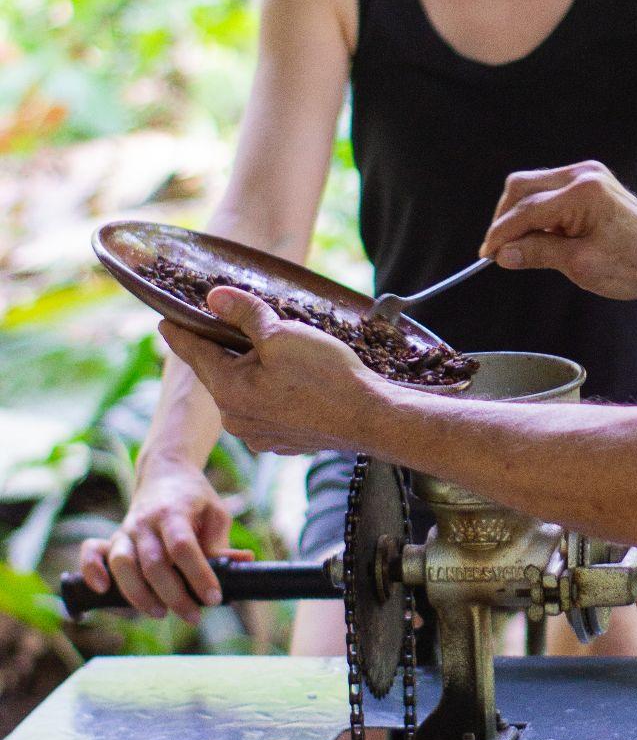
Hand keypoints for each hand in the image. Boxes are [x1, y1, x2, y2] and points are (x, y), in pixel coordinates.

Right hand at [78, 461, 251, 620]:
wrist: (165, 473)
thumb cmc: (195, 499)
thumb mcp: (216, 514)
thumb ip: (222, 543)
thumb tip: (241, 564)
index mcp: (174, 512)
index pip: (183, 547)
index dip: (198, 575)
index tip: (214, 598)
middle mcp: (145, 521)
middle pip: (153, 563)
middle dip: (173, 595)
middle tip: (194, 616)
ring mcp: (126, 530)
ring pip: (122, 564)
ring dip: (139, 594)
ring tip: (160, 613)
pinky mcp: (113, 538)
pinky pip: (91, 553)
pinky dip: (92, 570)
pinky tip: (101, 590)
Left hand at [157, 287, 381, 460]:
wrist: (370, 418)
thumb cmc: (326, 375)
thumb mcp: (282, 334)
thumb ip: (244, 314)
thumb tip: (213, 298)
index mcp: (228, 391)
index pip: (194, 353)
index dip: (178, 333)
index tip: (163, 321)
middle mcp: (236, 419)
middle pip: (218, 374)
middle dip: (220, 349)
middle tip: (222, 325)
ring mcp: (259, 435)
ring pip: (241, 392)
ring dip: (247, 371)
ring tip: (266, 350)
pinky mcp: (282, 441)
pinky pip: (264, 409)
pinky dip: (268, 391)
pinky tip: (289, 379)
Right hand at [481, 162, 636, 301]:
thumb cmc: (632, 266)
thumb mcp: (579, 265)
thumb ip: (538, 253)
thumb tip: (504, 253)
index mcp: (582, 193)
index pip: (526, 210)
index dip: (502, 234)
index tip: (487, 255)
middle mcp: (583, 175)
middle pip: (522, 187)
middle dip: (506, 218)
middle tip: (499, 250)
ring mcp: (588, 174)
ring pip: (533, 186)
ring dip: (521, 214)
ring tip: (519, 247)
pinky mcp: (591, 181)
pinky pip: (550, 191)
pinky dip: (538, 211)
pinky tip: (539, 236)